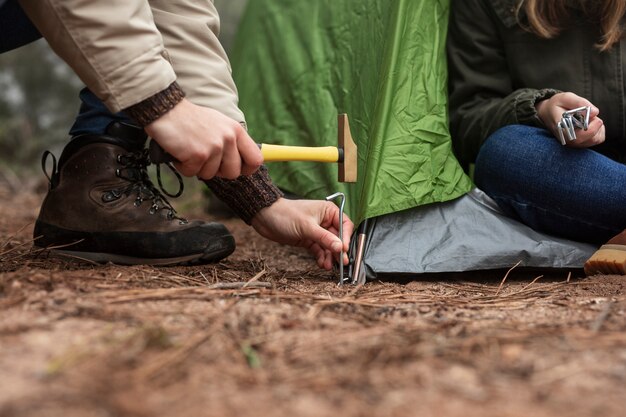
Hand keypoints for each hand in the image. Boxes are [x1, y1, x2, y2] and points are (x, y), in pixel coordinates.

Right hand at [144, 99, 263, 178]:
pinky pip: (192, 173)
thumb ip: (232, 141)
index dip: (247, 169)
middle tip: (205, 160)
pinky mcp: (199, 154)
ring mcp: (214, 146)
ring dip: (196, 167)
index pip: (256, 159)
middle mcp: (229, 138)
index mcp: (236, 131)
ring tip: (189, 149)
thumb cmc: (190, 119)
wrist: (165, 109)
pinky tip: (179, 151)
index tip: (237, 170)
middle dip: (218, 172)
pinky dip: (182, 166)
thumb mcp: (219, 124)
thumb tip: (242, 162)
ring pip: (211, 174)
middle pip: (233, 172)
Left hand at [251, 198, 354, 269]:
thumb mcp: (307, 227)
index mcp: (328, 211)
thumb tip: (340, 247)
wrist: (265, 218)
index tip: (344, 250)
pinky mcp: (309, 239)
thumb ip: (325, 238)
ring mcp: (317, 231)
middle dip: (338, 251)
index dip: (346, 238)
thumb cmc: (285, 214)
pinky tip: (321, 264)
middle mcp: (325, 221)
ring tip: (327, 266)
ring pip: (328, 246)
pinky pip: (319, 250)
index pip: (345, 225)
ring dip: (329, 256)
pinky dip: (321, 257)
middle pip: (338, 238)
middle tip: (341, 263)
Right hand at [536, 92, 604, 147]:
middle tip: (591, 113)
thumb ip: (579, 103)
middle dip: (596, 124)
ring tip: (588, 118)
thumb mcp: (565, 98)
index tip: (594, 115)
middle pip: (591, 138)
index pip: (579, 137)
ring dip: (598, 126)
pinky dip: (599, 130)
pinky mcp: (580, 144)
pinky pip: (598, 139)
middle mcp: (567, 140)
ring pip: (596, 138)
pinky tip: (591, 124)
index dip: (591, 128)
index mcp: (562, 129)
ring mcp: (574, 143)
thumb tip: (595, 112)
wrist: (548, 113)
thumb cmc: (556, 105)